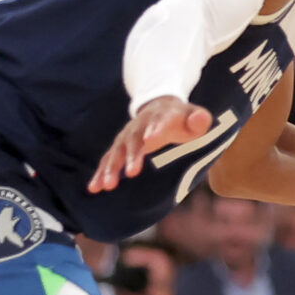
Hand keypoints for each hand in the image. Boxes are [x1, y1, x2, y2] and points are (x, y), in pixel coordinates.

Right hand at [90, 98, 215, 191]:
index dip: (155, 130)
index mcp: (161, 117)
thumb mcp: (195, 117)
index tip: (151, 140)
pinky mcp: (120, 147)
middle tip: (133, 172)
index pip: (159, 123)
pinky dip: (100, 173)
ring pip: (117, 151)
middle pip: (134, 140)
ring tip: (108, 185)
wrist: (160, 106)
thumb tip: (201, 119)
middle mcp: (140, 126)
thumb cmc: (181, 118)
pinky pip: (107, 160)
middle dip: (133, 156)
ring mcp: (127, 136)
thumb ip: (199, 119)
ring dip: (112, 168)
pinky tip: (94, 188)